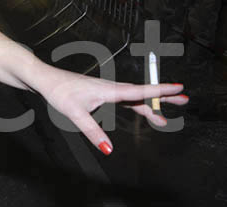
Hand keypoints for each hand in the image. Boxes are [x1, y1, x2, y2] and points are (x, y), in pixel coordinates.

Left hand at [40, 69, 186, 153]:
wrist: (45, 79)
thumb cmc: (59, 92)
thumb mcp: (75, 115)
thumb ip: (93, 132)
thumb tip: (109, 149)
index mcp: (108, 90)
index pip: (139, 91)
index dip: (160, 91)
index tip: (179, 88)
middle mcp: (110, 88)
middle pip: (141, 93)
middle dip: (163, 96)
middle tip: (184, 100)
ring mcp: (106, 89)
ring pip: (133, 97)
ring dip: (150, 104)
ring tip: (164, 118)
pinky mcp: (101, 92)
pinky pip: (125, 98)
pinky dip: (136, 104)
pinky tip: (142, 110)